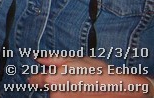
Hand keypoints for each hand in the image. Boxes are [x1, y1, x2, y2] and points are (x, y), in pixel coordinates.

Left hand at [28, 56, 151, 96]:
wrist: (119, 89)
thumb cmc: (98, 73)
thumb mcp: (75, 59)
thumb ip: (53, 59)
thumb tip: (39, 58)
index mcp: (52, 78)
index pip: (35, 80)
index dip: (36, 77)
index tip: (36, 78)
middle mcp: (55, 93)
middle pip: (49, 88)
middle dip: (56, 84)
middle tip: (72, 80)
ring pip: (58, 96)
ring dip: (64, 92)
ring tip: (81, 86)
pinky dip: (71, 96)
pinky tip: (83, 92)